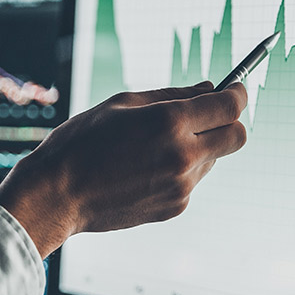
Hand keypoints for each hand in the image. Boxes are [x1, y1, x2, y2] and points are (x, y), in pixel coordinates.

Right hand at [0, 81, 247, 257]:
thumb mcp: (124, 104)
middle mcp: (183, 155)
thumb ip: (174, 94)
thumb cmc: (83, 141)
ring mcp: (182, 185)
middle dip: (230, 123)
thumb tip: (210, 88)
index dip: (236, 94)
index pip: (229, 106)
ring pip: (213, 159)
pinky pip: (192, 181)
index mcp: (170, 121)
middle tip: (208, 117)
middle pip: (237, 137)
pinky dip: (180, 171)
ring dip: (199, 148)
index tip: (233, 90)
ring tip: (154, 147)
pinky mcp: (176, 206)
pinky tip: (145, 170)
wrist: (57, 194)